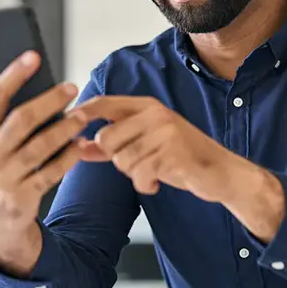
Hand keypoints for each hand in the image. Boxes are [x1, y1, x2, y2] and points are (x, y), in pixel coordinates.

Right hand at [0, 51, 87, 273]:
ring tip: (82, 116)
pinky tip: (81, 144)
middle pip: (20, 120)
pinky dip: (68, 157)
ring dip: (64, 128)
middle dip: (48, 101)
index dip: (14, 74)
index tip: (34, 56)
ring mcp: (3, 178)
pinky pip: (51, 172)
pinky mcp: (22, 197)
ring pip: (39, 146)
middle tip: (71, 87)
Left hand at [72, 96, 244, 202]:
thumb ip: (113, 144)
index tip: (66, 124)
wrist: (220, 172)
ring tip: (153, 170)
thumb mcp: (147, 144)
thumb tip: (78, 147)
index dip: (82, 113)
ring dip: (133, 173)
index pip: (105, 103)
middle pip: (106, 137)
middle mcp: (155, 115)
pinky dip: (146, 184)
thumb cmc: (182, 157)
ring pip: (121, 159)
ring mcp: (165, 133)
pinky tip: (159, 181)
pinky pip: (139, 175)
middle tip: (137, 163)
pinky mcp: (172, 154)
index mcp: (148, 106)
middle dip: (115, 158)